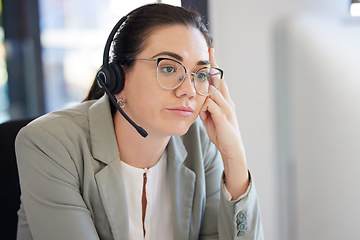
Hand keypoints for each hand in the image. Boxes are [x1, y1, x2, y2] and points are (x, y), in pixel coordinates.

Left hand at [199, 48, 248, 198]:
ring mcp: (226, 109)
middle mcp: (227, 101)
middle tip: (209, 52)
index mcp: (223, 100)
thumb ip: (205, 108)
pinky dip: (205, 106)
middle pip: (219, 81)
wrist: (232, 149)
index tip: (210, 53)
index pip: (218, 80)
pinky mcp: (223, 118)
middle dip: (214, 66)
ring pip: (214, 92)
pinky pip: (212, 106)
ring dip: (205, 92)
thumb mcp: (210, 118)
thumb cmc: (221, 132)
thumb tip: (199, 101)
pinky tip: (203, 113)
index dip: (214, 67)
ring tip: (200, 93)